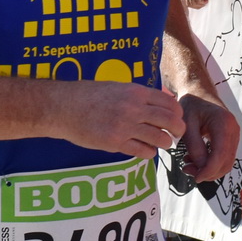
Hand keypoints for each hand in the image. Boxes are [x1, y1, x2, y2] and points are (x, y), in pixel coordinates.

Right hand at [65, 82, 186, 159]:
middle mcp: (133, 108)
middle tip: (175, 134)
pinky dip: (148, 153)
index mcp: (135, 92)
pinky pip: (143, 151)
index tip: (175, 119)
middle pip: (170, 121)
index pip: (169, 103)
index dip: (177, 113)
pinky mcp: (115, 143)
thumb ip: (140, 95)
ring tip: (160, 143)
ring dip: (164, 143)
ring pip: (160, 139)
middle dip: (177, 130)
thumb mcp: (117, 87)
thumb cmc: (89, 95)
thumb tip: (164, 100)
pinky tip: (144, 150)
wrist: (64, 107)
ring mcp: (125, 126)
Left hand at [176, 93, 239, 181]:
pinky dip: (211, 164)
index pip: (220, 155)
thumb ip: (194, 146)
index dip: (209, 171)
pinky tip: (194, 159)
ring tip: (188, 164)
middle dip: (208, 172)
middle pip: (226, 162)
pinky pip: (224, 158)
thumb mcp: (187, 124)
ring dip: (209, 170)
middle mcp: (234, 130)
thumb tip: (200, 167)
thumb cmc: (191, 104)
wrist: (199, 92)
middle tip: (187, 170)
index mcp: (224, 123)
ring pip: (226, 163)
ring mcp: (234, 135)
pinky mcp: (231, 139)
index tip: (195, 178)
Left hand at [184, 0, 227, 8]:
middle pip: (188, 4)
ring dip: (200, 5)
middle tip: (203, 4)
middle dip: (196, 7)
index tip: (200, 4)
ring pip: (193, 4)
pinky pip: (197, 2)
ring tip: (205, 2)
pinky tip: (207, 0)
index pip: (186, 2)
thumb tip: (193, 5)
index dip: (193, 5)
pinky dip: (203, 3)